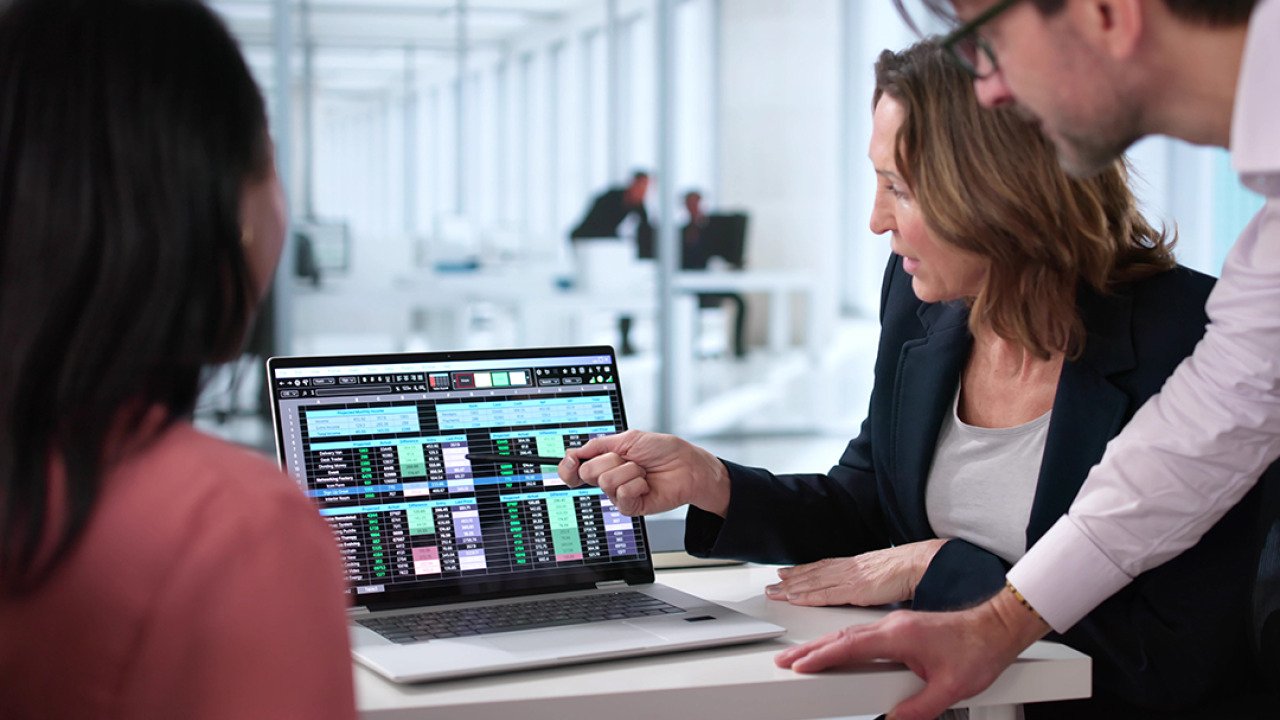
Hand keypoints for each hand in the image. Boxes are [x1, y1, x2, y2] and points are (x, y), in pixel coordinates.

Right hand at [557, 430, 729, 516]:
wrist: (687, 466)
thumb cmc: (663, 450)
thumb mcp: (628, 438)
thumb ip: (599, 445)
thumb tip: (575, 452)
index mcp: (604, 461)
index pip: (574, 468)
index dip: (569, 465)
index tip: (573, 460)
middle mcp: (608, 478)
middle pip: (589, 472)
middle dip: (611, 460)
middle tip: (629, 459)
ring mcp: (618, 494)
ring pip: (606, 481)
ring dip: (629, 470)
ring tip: (643, 471)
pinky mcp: (630, 507)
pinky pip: (622, 494)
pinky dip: (637, 484)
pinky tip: (646, 484)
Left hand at [765, 540, 945, 606]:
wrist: (918, 564)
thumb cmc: (907, 570)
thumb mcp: (882, 575)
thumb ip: (869, 582)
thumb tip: (867, 587)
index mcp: (854, 565)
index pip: (822, 567)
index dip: (802, 571)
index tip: (787, 573)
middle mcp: (847, 569)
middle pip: (812, 574)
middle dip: (790, 580)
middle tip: (771, 585)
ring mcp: (849, 578)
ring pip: (813, 583)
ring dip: (791, 588)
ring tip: (774, 592)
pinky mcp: (853, 590)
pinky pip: (825, 594)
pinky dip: (807, 596)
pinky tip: (794, 599)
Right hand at [774, 591, 1050, 719]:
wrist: (996, 628)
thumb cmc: (978, 651)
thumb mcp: (951, 689)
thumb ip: (920, 709)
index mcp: (898, 636)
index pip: (849, 647)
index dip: (821, 657)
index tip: (799, 666)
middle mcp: (892, 626)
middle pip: (841, 637)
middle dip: (810, 650)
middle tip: (785, 662)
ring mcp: (895, 625)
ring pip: (849, 635)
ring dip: (823, 646)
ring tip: (802, 659)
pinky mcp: (901, 628)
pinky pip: (862, 635)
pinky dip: (841, 644)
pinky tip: (836, 652)